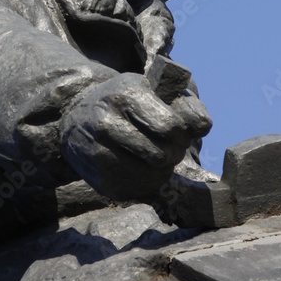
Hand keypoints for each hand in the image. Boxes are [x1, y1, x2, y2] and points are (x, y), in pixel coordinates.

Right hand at [59, 73, 211, 200]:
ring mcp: (99, 154)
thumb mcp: (153, 90)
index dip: (181, 132)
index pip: (171, 127)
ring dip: (163, 168)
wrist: (77, 118)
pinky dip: (148, 181)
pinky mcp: (101, 181)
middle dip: (173, 151)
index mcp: (124, 95)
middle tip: (165, 144)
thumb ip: (186, 104)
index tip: (175, 128)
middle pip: (163, 154)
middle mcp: (106, 124)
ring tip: (153, 155)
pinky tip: (140, 166)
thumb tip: (203, 127)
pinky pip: (141, 190)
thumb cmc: (126, 101)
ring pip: (153, 176)